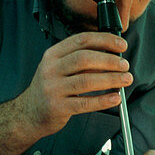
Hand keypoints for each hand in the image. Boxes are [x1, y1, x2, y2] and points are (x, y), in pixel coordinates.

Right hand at [16, 32, 130, 136]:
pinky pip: (85, 103)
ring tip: (125, 79)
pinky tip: (115, 98)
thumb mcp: (58, 68)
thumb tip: (112, 55)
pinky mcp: (58, 107)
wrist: (29, 114)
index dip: (105, 40)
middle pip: (85, 58)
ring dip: (111, 79)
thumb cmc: (50, 88)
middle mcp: (51, 69)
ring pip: (87, 80)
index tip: (121, 45)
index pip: (82, 40)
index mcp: (53, 54)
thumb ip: (81, 60)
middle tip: (125, 65)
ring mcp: (53, 88)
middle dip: (110, 60)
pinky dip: (103, 100)